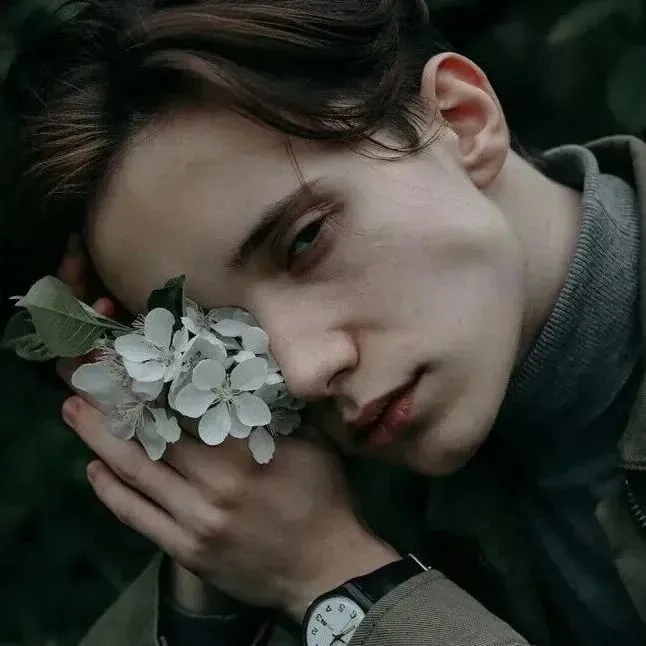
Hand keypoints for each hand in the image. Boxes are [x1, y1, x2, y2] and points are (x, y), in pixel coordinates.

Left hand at [59, 391, 397, 620]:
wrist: (324, 568)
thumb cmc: (322, 498)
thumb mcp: (314, 445)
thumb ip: (276, 414)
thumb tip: (244, 380)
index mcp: (247, 453)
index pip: (191, 409)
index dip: (155, 384)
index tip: (128, 362)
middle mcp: (214, 484)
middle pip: (154, 437)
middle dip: (116, 405)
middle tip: (84, 379)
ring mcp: (196, 520)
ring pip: (138, 474)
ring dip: (100, 442)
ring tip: (74, 414)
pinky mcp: (186, 550)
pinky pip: (139, 518)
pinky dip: (112, 494)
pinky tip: (95, 471)